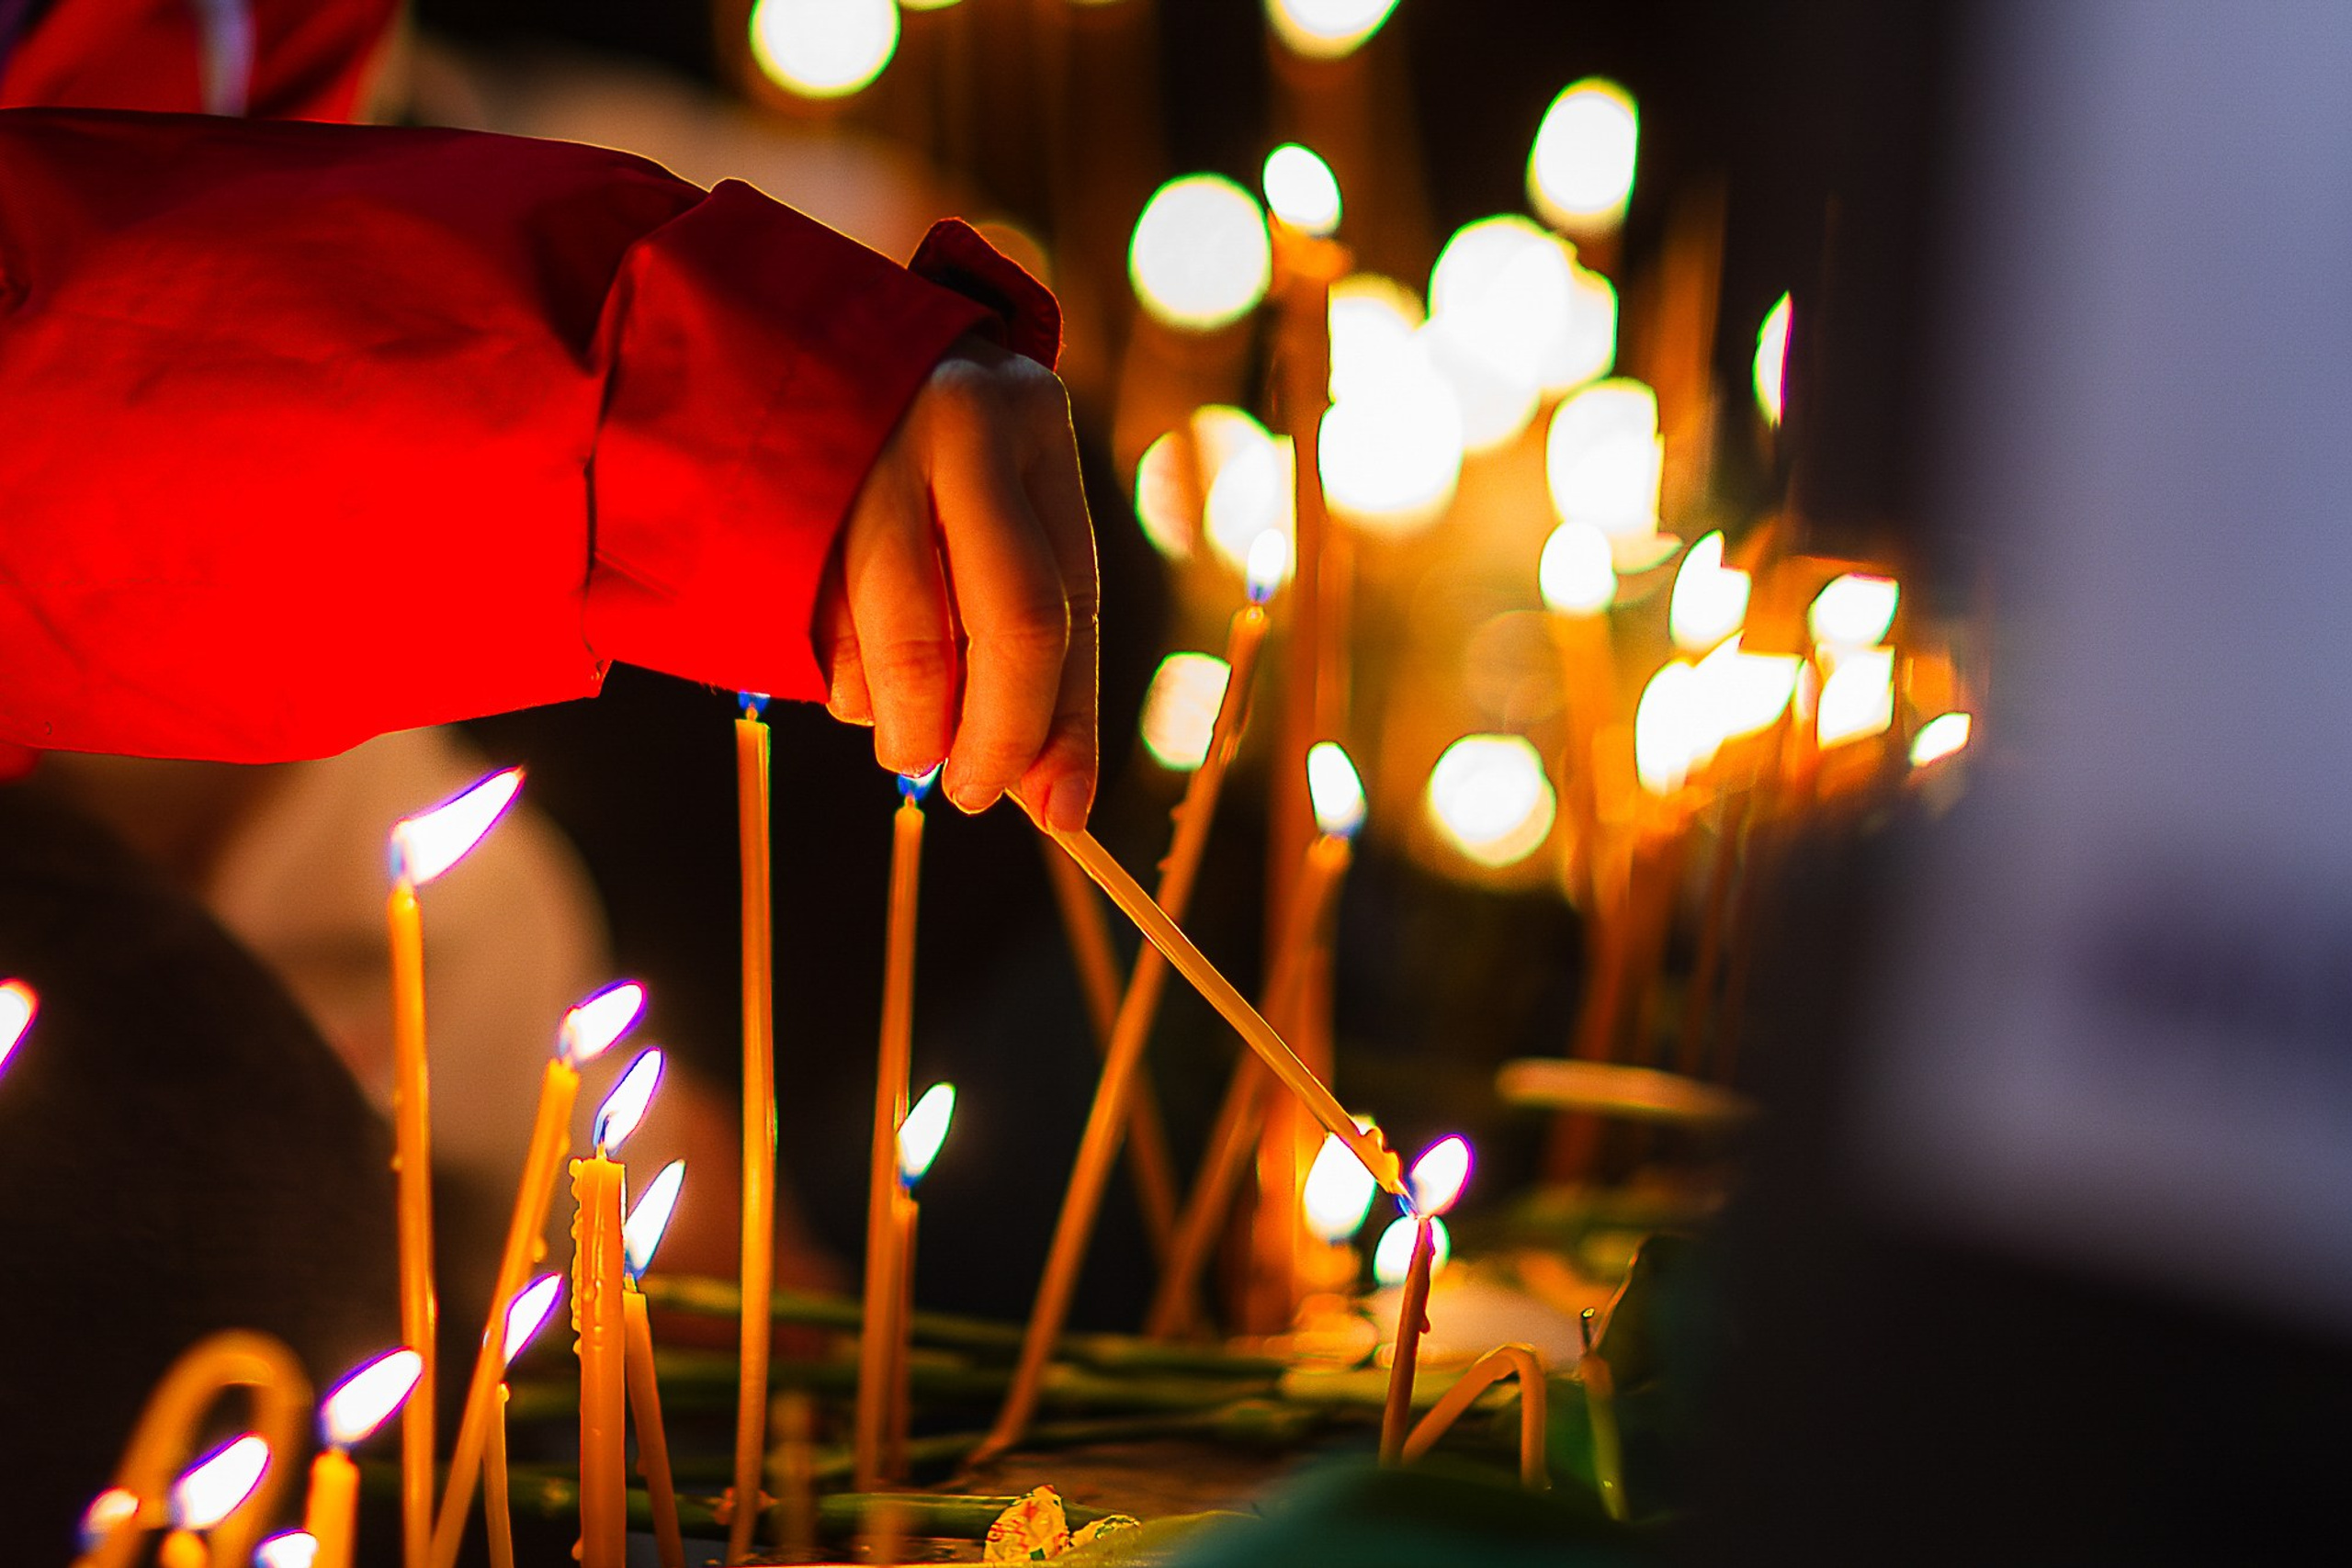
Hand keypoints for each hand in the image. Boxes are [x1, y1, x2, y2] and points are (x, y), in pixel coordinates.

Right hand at [813, 336, 1098, 828]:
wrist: (771, 325)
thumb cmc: (917, 440)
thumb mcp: (995, 496)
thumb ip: (1030, 624)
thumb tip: (1051, 791)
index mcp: (1029, 425)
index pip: (1067, 601)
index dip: (1066, 720)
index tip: (1064, 809)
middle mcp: (960, 425)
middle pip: (1013, 622)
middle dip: (998, 735)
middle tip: (976, 794)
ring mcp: (864, 447)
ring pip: (908, 636)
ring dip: (911, 725)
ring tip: (908, 746)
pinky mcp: (778, 483)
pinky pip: (824, 624)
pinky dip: (850, 681)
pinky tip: (855, 681)